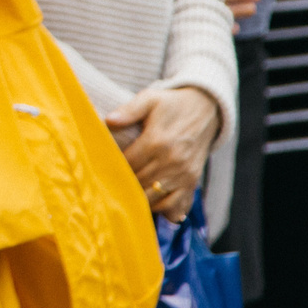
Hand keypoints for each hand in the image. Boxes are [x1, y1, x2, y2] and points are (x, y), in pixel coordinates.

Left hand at [105, 86, 220, 219]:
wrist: (205, 109)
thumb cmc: (172, 105)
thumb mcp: (150, 99)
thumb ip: (129, 110)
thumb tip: (109, 120)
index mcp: (157, 141)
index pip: (128, 165)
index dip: (112, 169)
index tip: (101, 171)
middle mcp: (172, 160)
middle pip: (138, 184)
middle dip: (123, 186)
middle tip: (109, 186)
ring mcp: (184, 174)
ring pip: (154, 198)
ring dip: (139, 199)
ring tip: (126, 195)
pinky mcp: (192, 181)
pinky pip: (175, 205)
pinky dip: (162, 209)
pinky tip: (150, 203)